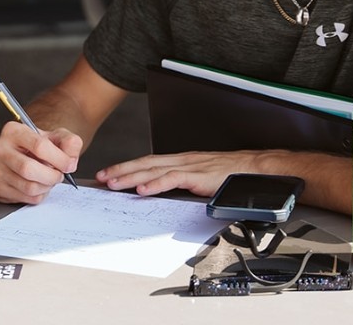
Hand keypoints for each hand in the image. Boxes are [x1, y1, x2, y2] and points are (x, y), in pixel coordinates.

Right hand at [0, 120, 80, 204]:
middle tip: (58, 175)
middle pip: (29, 169)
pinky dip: (39, 195)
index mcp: (12, 130)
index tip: (69, 165)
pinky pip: (26, 198)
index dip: (60, 159)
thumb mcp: (59, 136)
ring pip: (29, 187)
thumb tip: (70, 161)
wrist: (28, 154)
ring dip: (46, 186)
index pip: (39, 146)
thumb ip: (70, 143)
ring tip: (48, 178)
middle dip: (52, 176)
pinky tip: (38, 184)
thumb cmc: (42, 145)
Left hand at [96, 150, 275, 196]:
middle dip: (120, 170)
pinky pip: (172, 179)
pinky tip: (142, 189)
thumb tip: (162, 192)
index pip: (147, 162)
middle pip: (144, 164)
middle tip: (100, 177)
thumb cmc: (228, 174)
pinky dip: (156, 184)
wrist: (252, 169)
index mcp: (179, 160)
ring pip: (153, 170)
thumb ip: (181, 182)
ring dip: (131, 176)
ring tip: (113, 183)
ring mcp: (188, 166)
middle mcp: (180, 160)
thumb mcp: (199, 176)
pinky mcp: (198, 175)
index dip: (126, 167)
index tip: (108, 173)